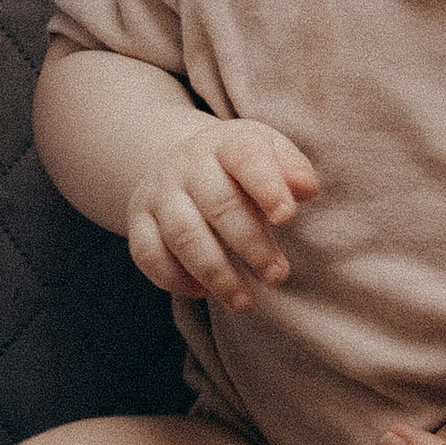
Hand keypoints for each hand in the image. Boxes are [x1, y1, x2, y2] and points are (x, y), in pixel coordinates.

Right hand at [126, 116, 317, 311]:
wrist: (185, 163)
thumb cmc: (241, 168)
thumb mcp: (270, 154)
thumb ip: (292, 169)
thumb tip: (306, 189)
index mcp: (226, 143)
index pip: (245, 157)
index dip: (267, 186)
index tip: (288, 217)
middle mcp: (187, 164)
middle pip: (217, 203)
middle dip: (250, 244)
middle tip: (278, 275)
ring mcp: (159, 193)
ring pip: (183, 235)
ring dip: (216, 273)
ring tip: (245, 301)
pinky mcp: (139, 222)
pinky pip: (148, 254)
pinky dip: (175, 279)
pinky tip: (203, 293)